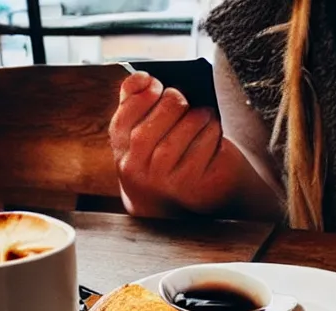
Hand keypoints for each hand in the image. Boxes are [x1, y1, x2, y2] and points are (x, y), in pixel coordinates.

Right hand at [109, 72, 254, 217]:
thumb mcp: (142, 136)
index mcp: (122, 153)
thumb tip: (140, 79)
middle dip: (173, 103)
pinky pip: (204, 144)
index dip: (140, 96)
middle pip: (153, 123)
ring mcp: (163, 181)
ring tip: (202, 117)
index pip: (123, 118)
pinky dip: (212, 132)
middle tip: (184, 101)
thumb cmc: (163, 160)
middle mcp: (137, 170)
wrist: (178, 207)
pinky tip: (211, 135)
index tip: (155, 85)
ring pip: (182, 130)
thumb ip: (136, 105)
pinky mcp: (190, 185)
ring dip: (197, 116)